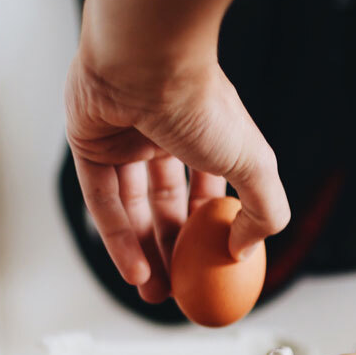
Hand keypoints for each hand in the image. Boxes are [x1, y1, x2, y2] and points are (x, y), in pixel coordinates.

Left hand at [64, 0, 288, 303]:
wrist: (147, 61)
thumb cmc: (203, 105)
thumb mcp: (256, 167)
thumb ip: (265, 212)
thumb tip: (245, 250)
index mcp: (210, 138)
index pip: (210, 194)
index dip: (211, 234)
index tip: (214, 269)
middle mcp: (168, 139)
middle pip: (170, 208)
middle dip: (176, 253)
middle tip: (182, 290)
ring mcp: (127, 142)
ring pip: (135, 209)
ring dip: (146, 255)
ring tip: (157, 294)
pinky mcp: (90, 146)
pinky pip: (103, 202)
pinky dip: (119, 240)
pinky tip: (136, 273)